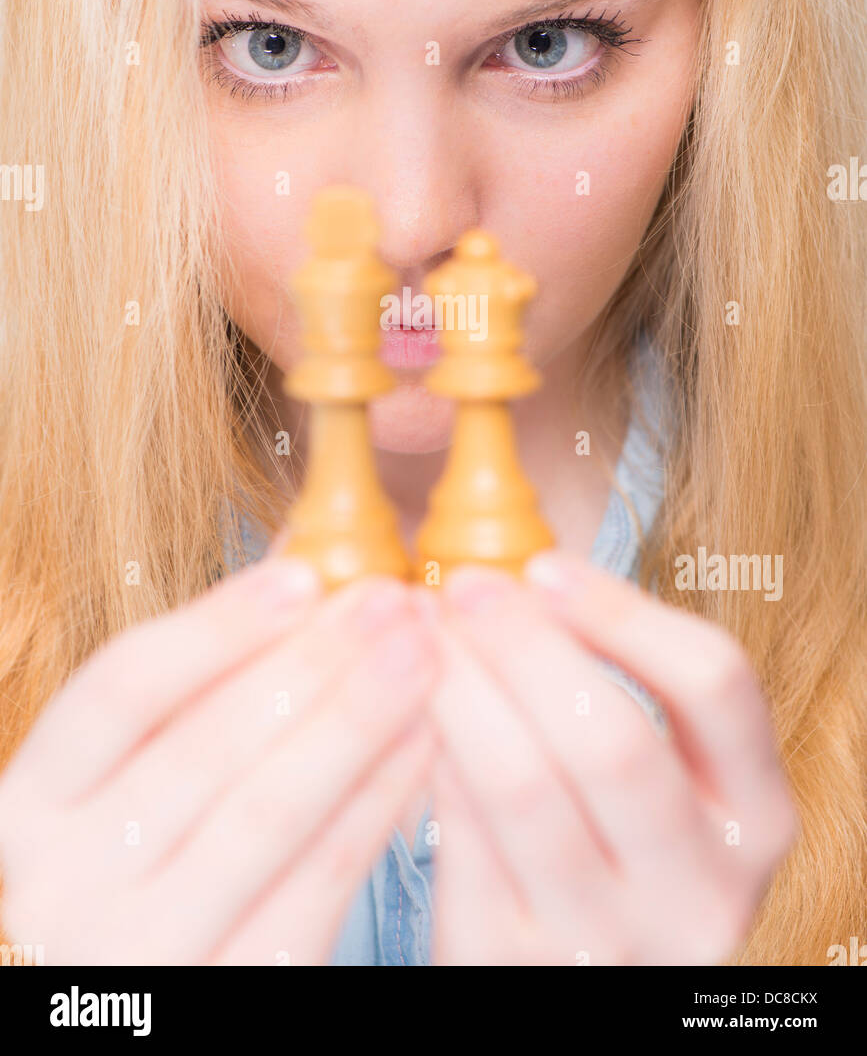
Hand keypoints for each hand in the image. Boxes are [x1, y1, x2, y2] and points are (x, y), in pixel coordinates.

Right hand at [0, 559, 438, 964]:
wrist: (133, 1002)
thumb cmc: (139, 858)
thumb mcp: (133, 775)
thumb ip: (205, 676)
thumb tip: (307, 549)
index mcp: (30, 806)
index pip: (118, 690)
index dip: (216, 625)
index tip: (304, 574)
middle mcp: (64, 880)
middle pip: (206, 748)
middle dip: (314, 663)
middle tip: (392, 599)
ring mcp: (140, 949)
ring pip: (269, 814)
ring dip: (359, 722)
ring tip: (422, 654)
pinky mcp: (229, 994)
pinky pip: (319, 884)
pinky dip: (377, 805)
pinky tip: (423, 743)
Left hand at [426, 553, 798, 965]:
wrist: (577, 974)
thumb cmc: (613, 838)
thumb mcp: (663, 778)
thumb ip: (621, 684)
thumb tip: (516, 579)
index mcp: (758, 818)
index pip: (715, 684)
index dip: (623, 612)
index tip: (544, 566)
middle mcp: (702, 890)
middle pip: (612, 737)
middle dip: (524, 643)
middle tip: (461, 586)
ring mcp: (612, 939)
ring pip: (523, 786)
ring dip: (460, 687)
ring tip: (421, 634)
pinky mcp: (518, 964)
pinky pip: (460, 838)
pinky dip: (429, 755)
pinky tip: (407, 706)